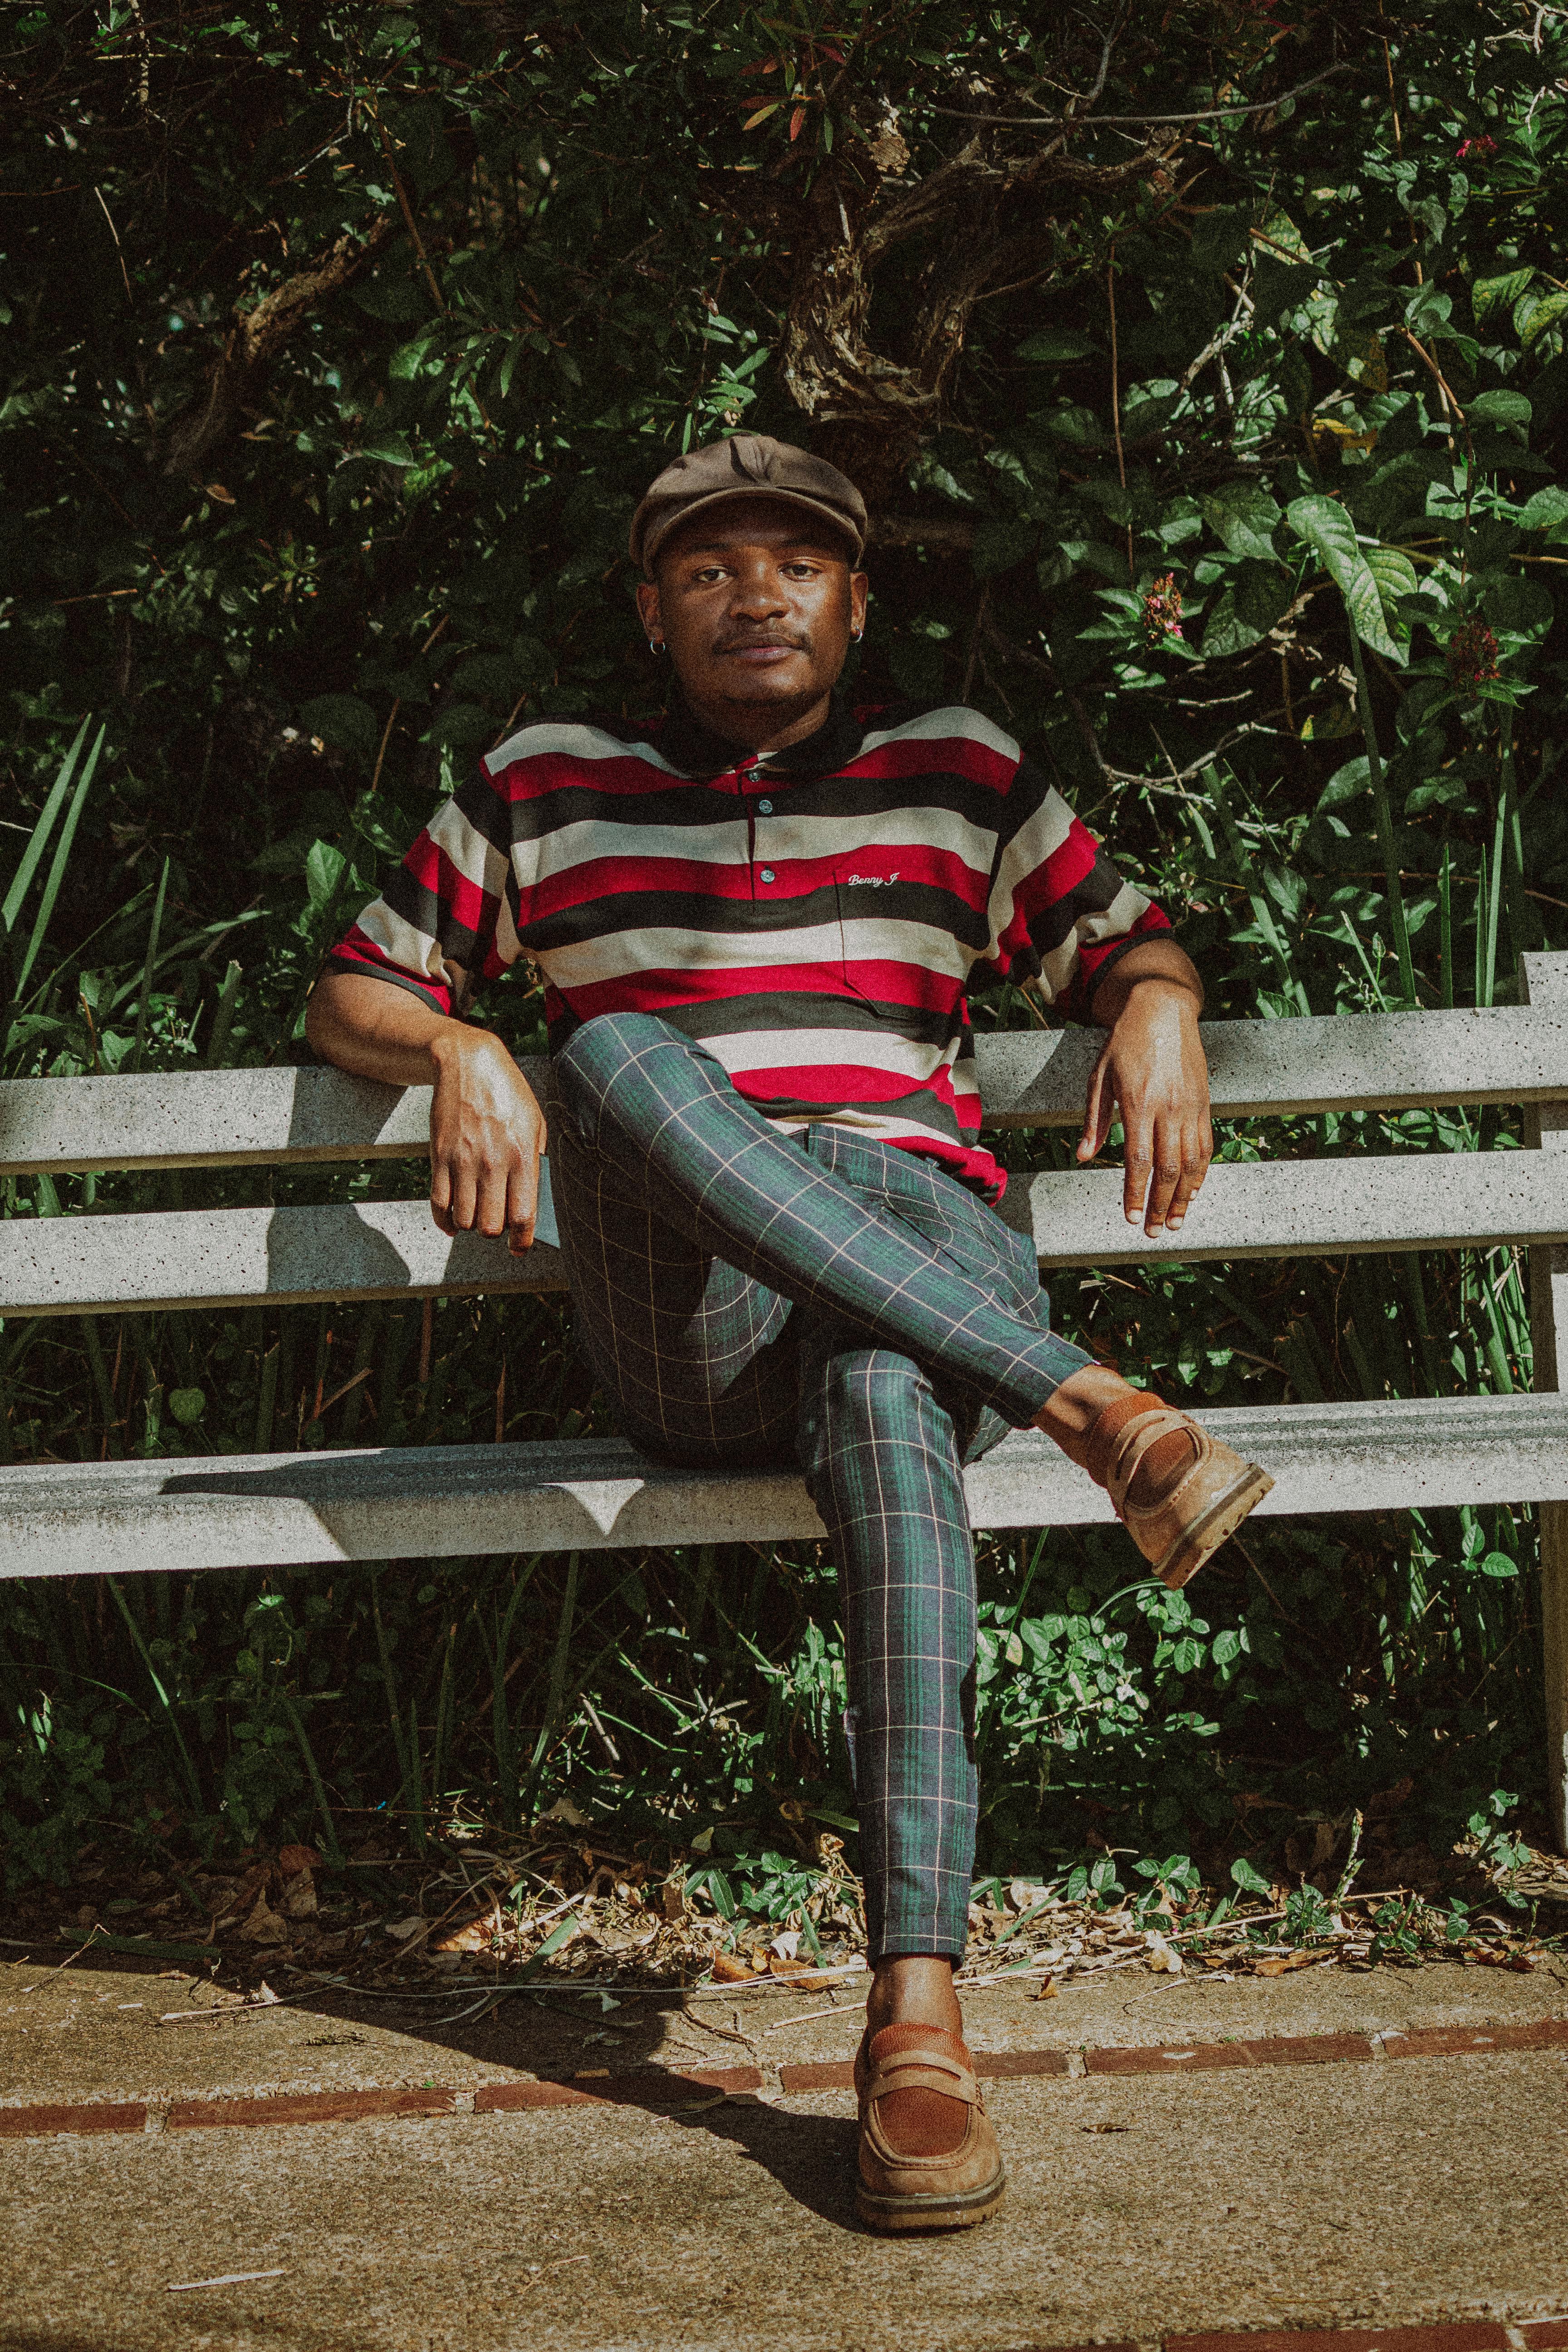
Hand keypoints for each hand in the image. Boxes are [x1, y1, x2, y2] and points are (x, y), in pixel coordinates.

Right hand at [428, 1027, 546, 1253]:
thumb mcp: (535, 1123)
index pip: (523, 1216)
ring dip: (471, 1225)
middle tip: (496, 1222)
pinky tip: (453, 1221)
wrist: (468, 1064)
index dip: (522, 1241)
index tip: (518, 1248)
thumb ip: (536, 1161)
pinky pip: (439, 1205)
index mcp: (523, 1156)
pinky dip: (445, 1221)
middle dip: (495, 1232)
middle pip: (492, 1225)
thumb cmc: (508, 1093)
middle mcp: (493, 1163)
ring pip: (465, 1220)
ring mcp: (463, 1161)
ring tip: (477, 1214)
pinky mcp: (439, 1157)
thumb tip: (532, 1198)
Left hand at [1077, 980, 1211, 1234]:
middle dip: (1159, 1205)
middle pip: (1167, 1170)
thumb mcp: (1099, 1076)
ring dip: (1183, 1197)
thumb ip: (1095, 1120)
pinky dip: (1200, 1172)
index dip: (1134, 1194)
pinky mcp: (1204, 1103)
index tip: (1130, 1217)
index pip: (1138, 1161)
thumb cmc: (1125, 1042)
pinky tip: (1193, 1191)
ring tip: (1175, 1222)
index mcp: (1139, 1104)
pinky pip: (1205, 1145)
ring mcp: (1190, 1107)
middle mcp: (1169, 1109)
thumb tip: (1084, 1158)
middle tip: (1152, 1231)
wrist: (1163, 1008)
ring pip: (1191, 1163)